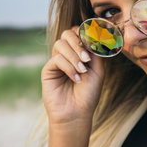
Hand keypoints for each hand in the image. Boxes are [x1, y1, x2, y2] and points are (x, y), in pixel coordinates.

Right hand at [41, 27, 104, 146]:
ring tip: (82, 70)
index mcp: (80, 52)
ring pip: (61, 43)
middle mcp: (68, 54)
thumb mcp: (98, 70)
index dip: (85, 34)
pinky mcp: (48, 69)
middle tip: (87, 58)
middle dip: (79, 43)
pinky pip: (57, 58)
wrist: (77, 113)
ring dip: (74, 55)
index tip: (93, 44)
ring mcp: (57, 61)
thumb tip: (90, 34)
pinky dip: (68, 66)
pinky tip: (75, 78)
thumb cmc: (88, 94)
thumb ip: (94, 51)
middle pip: (68, 33)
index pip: (79, 33)